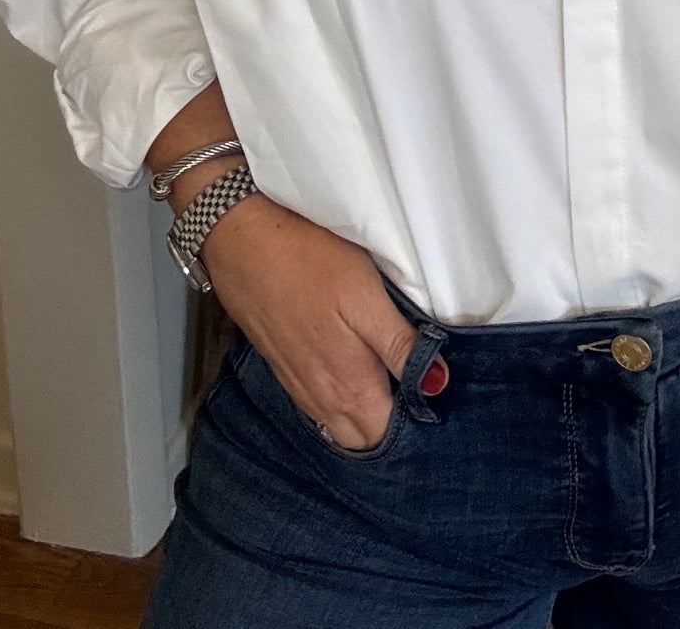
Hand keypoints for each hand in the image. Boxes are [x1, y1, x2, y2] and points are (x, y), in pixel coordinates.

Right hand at [198, 192, 435, 448]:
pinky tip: (350, 370)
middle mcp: (322, 400)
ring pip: (339, 425)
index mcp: (350, 387)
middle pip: (364, 438)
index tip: (432, 393)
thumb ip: (400, 345)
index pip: (388, 435)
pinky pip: (318, 405)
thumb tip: (437, 383)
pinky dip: (339, 401)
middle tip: (414, 385)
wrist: (242, 242)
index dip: (415, 422)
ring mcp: (298, 386)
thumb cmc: (312, 263)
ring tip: (387, 378)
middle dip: (390, 425)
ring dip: (364, 415)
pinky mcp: (283, 368)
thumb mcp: (368, 296)